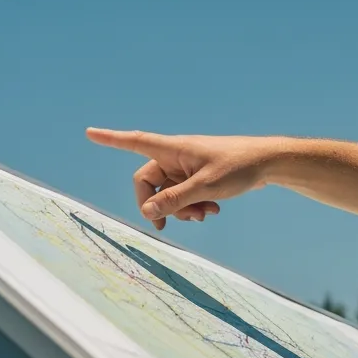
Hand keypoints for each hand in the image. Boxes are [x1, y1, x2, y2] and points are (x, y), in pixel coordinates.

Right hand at [85, 127, 278, 228]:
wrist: (268, 164)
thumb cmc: (238, 166)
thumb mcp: (206, 187)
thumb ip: (176, 200)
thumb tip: (147, 211)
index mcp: (173, 149)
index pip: (135, 142)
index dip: (111, 139)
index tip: (90, 133)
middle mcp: (176, 157)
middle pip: (149, 183)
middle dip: (159, 204)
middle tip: (169, 225)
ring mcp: (186, 168)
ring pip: (168, 194)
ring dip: (181, 208)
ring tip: (206, 214)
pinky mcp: (198, 178)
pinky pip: (184, 196)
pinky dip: (193, 205)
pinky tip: (213, 209)